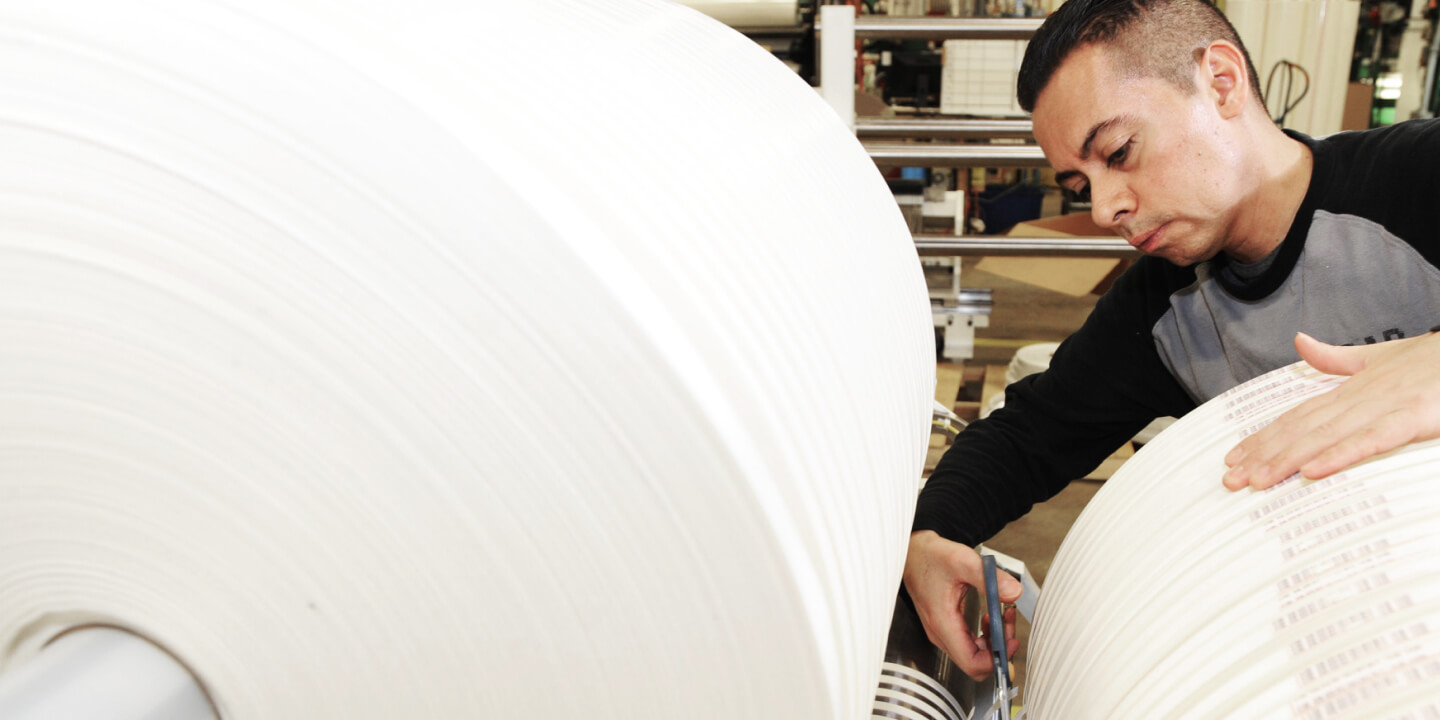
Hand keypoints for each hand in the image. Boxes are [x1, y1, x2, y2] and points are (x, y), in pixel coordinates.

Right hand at [902, 530, 1020, 679]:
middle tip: (1008, 623)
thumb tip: (1013, 592)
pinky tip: (991, 616)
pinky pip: (970, 644)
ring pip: (975, 655)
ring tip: (1003, 616)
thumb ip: (991, 578)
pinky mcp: (946, 628)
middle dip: (999, 647)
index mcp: (943, 623)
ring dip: (994, 640)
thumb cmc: (930, 557)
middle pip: (976, 663)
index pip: (972, 663)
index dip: (996, 658)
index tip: (1010, 640)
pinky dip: (986, 635)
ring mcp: (943, 632)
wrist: (913, 553)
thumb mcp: (963, 561)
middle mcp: (941, 633)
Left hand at [1223, 331, 1439, 489]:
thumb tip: (1299, 341)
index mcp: (1351, 388)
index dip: (1263, 436)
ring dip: (1288, 459)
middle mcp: (1360, 397)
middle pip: (1302, 429)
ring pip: (1326, 436)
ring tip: (1258, 481)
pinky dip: (1340, 454)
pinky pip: (1371, 440)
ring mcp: (1385, 406)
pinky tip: (1313, 470)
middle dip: (1264, 455)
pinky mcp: (1413, 418)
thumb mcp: (1379, 358)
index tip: (1234, 457)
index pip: (1297, 415)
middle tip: (1231, 479)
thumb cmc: (1432, 361)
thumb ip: (1337, 358)